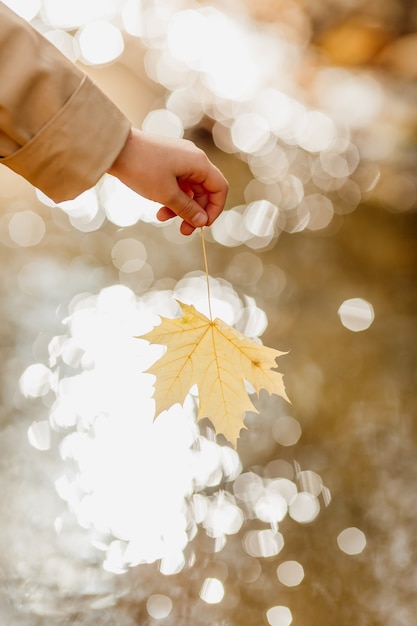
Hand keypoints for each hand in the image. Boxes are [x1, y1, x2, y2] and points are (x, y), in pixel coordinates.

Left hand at [108, 129, 227, 234]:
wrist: (114, 147)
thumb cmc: (142, 168)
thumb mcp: (166, 194)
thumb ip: (187, 209)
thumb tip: (202, 221)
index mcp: (199, 163)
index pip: (219, 188)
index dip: (214, 209)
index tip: (202, 225)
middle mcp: (193, 158)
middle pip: (204, 191)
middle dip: (195, 212)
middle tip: (183, 231)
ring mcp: (180, 159)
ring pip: (189, 190)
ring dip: (180, 207)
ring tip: (162, 218)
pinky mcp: (167, 161)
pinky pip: (177, 183)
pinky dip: (171, 197)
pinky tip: (158, 208)